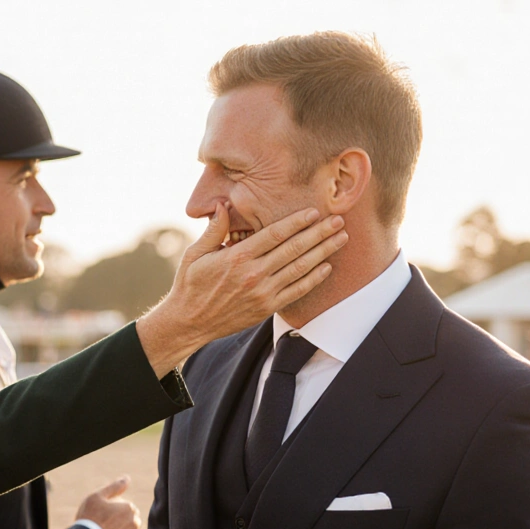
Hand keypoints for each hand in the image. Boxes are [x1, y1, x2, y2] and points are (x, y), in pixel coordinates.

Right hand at [76, 475, 141, 528]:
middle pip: (129, 523)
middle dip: (119, 525)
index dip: (113, 512)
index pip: (126, 508)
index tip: (101, 517)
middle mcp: (136, 525)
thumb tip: (127, 479)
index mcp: (130, 508)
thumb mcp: (96, 498)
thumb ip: (114, 487)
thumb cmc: (89, 520)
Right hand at [137, 204, 347, 376]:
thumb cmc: (190, 285)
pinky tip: (327, 267)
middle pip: (294, 249)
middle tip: (339, 220)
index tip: (314, 212)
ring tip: (341, 239)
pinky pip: (296, 291)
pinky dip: (314, 278)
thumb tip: (223, 206)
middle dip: (319, 233)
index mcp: (236, 257)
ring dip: (323, 252)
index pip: (274, 234)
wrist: (188, 322)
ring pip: (300, 268)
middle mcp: (253, 274)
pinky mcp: (266, 308)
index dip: (297, 222)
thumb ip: (214, 230)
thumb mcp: (195, 254)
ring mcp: (262, 293)